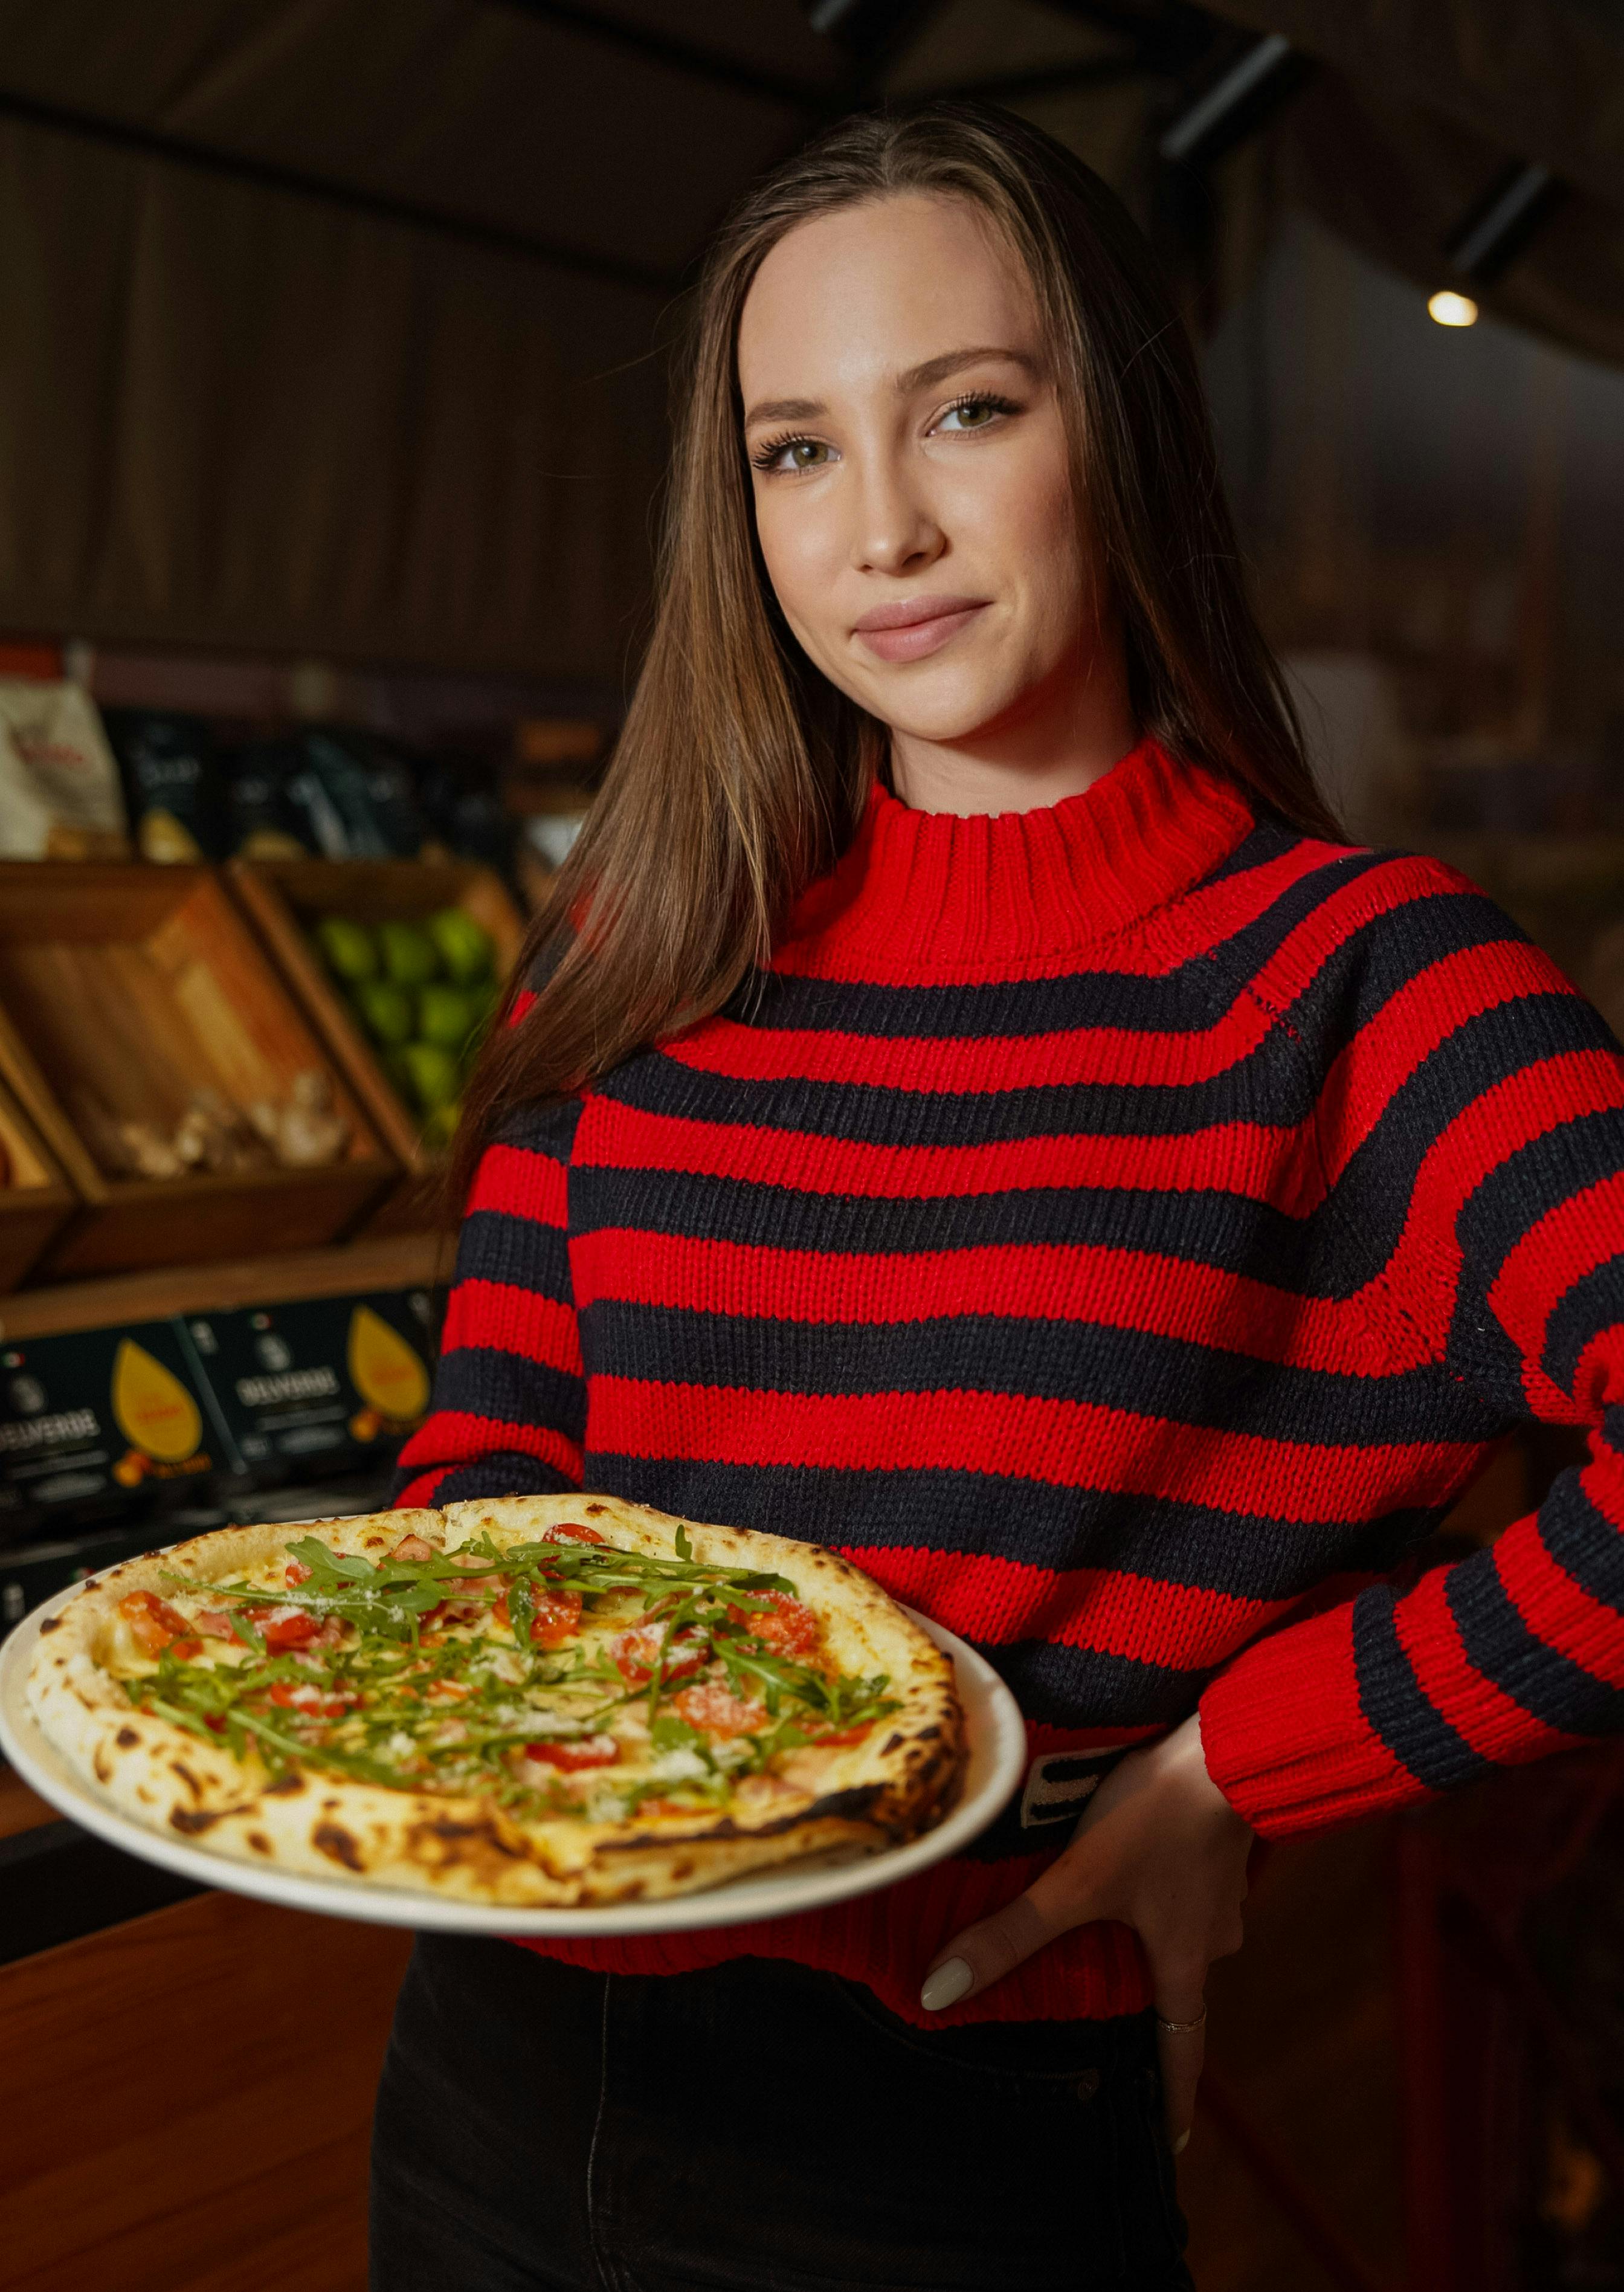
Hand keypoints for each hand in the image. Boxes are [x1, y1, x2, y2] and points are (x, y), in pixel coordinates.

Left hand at [919, 1713, 1251, 2148]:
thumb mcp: (1076, 1880)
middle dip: (1147, 2003)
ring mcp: (1221, 1887)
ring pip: (1183, 1930)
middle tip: (1111, 2015)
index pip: (1183, 2050)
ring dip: (1151, 1935)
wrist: (1230, 1744)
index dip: (1174, 2096)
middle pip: (1177, 1986)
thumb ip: (1011, 1934)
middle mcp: (1212, 1935)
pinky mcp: (1219, 1842)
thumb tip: (940, 1994)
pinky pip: (1187, 1883)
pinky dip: (1160, 1886)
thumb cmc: (1158, 1818)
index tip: (1171, 2141)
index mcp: (1185, 1960)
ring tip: (1111, 1930)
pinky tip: (1134, 1862)